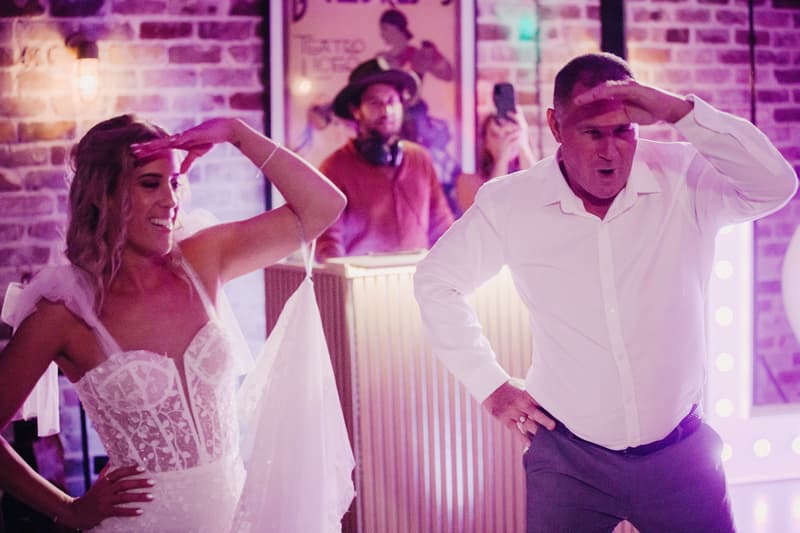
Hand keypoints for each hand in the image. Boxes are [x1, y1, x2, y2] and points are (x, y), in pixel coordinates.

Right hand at [61, 464, 154, 529]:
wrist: (75, 512)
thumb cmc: (90, 497)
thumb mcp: (97, 484)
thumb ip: (105, 473)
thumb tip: (111, 461)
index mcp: (104, 481)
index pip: (119, 473)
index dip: (130, 470)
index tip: (142, 468)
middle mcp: (105, 489)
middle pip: (124, 484)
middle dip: (139, 482)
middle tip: (152, 482)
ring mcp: (104, 501)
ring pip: (124, 497)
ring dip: (139, 497)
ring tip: (151, 497)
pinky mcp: (103, 512)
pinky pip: (119, 511)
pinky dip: (130, 511)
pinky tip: (140, 511)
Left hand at [131, 117, 238, 172]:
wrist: (222, 129)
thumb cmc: (208, 139)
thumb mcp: (196, 153)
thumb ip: (187, 162)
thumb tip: (180, 173)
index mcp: (178, 143)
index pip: (160, 148)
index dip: (148, 151)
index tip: (136, 154)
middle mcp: (178, 138)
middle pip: (159, 143)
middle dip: (146, 147)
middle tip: (132, 150)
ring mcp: (185, 135)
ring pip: (167, 140)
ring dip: (156, 144)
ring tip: (145, 147)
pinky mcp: (194, 133)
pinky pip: (184, 137)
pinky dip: (176, 140)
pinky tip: (168, 142)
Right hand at [482, 378, 554, 445]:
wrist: (489, 387)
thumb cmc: (509, 386)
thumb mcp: (521, 385)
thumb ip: (533, 393)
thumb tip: (549, 397)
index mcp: (526, 393)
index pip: (541, 400)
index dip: (550, 406)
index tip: (560, 412)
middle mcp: (520, 402)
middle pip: (536, 413)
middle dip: (545, 421)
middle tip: (553, 427)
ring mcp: (512, 411)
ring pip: (527, 424)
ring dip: (537, 432)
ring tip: (547, 440)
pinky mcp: (504, 418)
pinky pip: (516, 431)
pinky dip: (523, 438)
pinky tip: (530, 445)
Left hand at [572, 79, 693, 124]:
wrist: (668, 110)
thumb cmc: (648, 112)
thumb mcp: (625, 119)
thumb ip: (610, 119)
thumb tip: (592, 124)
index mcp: (618, 96)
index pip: (599, 97)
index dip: (587, 101)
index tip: (573, 107)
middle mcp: (622, 88)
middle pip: (600, 90)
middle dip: (586, 95)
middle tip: (573, 102)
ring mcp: (629, 86)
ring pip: (607, 88)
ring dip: (593, 92)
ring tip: (581, 98)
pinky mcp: (636, 87)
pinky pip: (620, 88)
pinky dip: (608, 90)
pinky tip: (599, 93)